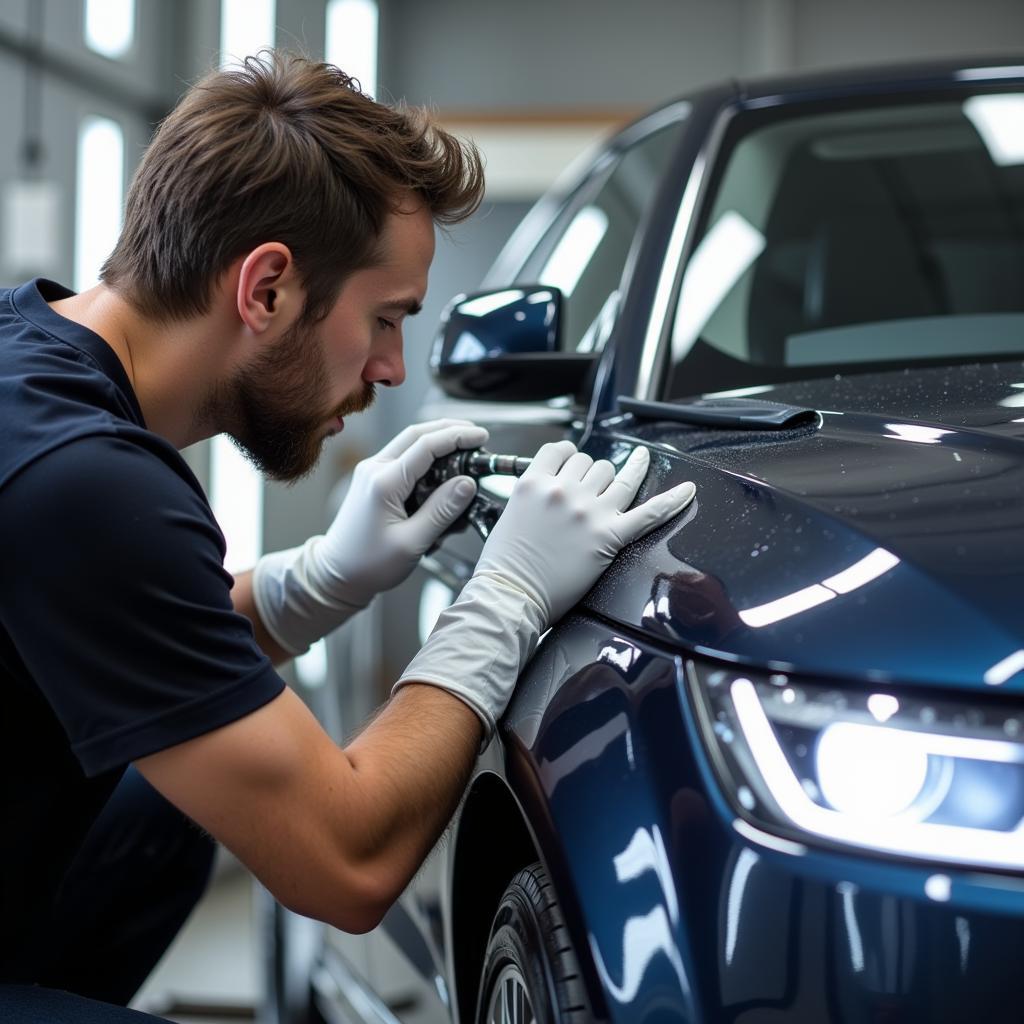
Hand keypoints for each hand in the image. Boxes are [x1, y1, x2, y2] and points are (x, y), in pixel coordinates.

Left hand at [252, 419, 486, 654]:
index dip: (457, 437)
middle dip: (449, 429)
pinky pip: (403, 458)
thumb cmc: (368, 564)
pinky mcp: (374, 480)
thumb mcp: (412, 542)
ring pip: (409, 443)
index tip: (482, 437)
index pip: (426, 446)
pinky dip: (425, 456)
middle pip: (417, 434)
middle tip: (477, 435)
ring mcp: (371, 472)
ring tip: (465, 448)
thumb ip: (442, 511)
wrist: (336, 574)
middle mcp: (374, 469)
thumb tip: (468, 484)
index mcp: (383, 483)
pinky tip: (443, 466)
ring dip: (437, 440)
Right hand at [475, 441, 695, 620]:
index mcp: (535, 482)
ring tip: (610, 497)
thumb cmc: (506, 564)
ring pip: (617, 476)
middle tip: (585, 497)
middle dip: (592, 476)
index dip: (570, 458)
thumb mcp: (510, 512)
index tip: (572, 467)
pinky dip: (672, 500)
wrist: (511, 596)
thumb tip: (556, 485)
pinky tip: (688, 489)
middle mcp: (563, 491)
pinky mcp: (609, 536)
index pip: (563, 450)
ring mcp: (589, 512)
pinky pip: (649, 513)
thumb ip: (536, 492)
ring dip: (616, 482)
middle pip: (593, 463)